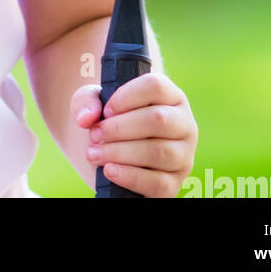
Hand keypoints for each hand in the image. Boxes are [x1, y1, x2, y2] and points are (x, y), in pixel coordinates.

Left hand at [71, 73, 197, 196]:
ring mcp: (183, 156)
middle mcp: (184, 124)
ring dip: (120, 152)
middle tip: (95, 134)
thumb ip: (86, 101)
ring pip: (157, 152)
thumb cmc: (110, 121)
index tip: (105, 110)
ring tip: (94, 153)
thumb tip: (86, 117)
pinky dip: (130, 177)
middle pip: (157, 120)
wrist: (114, 156)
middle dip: (119, 128)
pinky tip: (109, 170)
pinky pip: (157, 183)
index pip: (155, 86)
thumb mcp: (96, 103)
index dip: (127, 96)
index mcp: (170, 96)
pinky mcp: (175, 184)